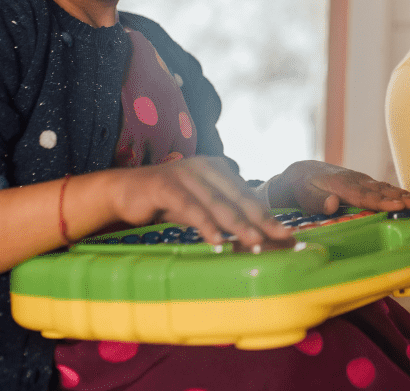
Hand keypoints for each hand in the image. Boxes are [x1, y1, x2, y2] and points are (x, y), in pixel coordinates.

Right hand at [109, 156, 292, 248]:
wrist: (123, 192)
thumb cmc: (167, 202)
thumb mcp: (200, 208)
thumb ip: (224, 217)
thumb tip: (257, 238)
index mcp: (218, 169)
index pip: (248, 196)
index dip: (268, 216)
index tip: (286, 235)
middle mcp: (205, 167)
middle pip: (239, 198)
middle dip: (261, 220)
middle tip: (280, 238)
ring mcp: (185, 174)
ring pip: (218, 202)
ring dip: (238, 224)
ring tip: (255, 242)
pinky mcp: (165, 185)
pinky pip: (190, 206)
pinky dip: (205, 224)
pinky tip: (216, 240)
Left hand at [265, 160, 409, 213]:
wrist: (302, 173)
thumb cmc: (302, 186)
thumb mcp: (303, 193)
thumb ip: (316, 200)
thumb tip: (333, 204)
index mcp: (342, 185)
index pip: (365, 196)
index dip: (382, 202)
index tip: (399, 207)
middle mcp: (356, 181)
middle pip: (382, 191)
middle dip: (403, 198)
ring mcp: (362, 182)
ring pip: (386, 188)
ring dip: (405, 195)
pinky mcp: (365, 185)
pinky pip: (384, 189)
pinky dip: (400, 194)